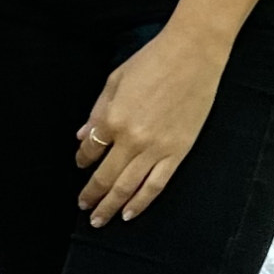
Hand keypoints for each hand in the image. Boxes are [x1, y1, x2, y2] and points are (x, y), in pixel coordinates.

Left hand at [74, 25, 223, 225]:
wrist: (193, 54)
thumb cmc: (154, 60)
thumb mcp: (115, 79)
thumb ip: (97, 110)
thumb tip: (83, 135)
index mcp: (113, 118)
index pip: (90, 150)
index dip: (82, 160)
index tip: (81, 164)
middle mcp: (131, 139)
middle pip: (105, 177)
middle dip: (91, 195)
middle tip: (84, 208)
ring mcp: (156, 149)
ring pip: (128, 187)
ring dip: (110, 205)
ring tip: (100, 219)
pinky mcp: (178, 152)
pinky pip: (155, 185)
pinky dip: (140, 202)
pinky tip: (129, 213)